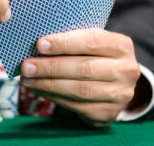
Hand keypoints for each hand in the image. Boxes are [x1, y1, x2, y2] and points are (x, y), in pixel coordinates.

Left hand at [21, 29, 140, 127]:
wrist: (114, 85)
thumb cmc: (94, 58)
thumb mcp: (90, 45)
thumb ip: (71, 42)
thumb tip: (37, 46)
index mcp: (121, 46)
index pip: (92, 41)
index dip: (64, 43)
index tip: (40, 44)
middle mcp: (126, 70)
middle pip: (84, 68)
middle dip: (51, 67)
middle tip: (27, 66)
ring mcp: (120, 94)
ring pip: (79, 90)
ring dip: (48, 84)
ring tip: (28, 79)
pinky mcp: (108, 112)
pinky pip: (76, 106)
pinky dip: (53, 97)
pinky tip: (39, 90)